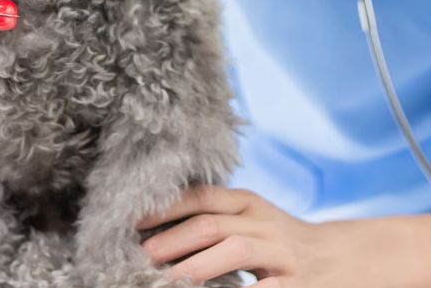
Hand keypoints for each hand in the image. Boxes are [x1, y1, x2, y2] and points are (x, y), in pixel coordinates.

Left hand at [137, 185, 430, 286]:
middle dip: (172, 239)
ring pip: (233, 249)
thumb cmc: (278, 240)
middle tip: (142, 254)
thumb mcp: (250, 219)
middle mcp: (263, 221)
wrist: (340, 259)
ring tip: (167, 278)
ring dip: (196, 264)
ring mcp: (281, 251)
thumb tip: (156, 230)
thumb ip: (215, 218)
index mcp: (247, 201)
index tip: (134, 219)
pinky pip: (263, 287)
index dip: (166, 206)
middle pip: (211, 224)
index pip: (201, 196)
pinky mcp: (295, 282)